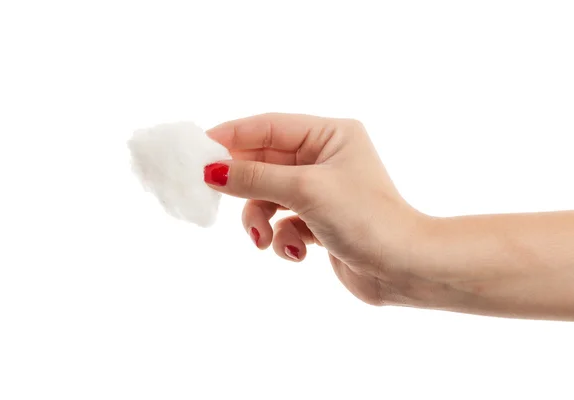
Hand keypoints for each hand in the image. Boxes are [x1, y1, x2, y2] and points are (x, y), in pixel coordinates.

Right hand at [204, 113, 428, 305]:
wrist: (404, 269)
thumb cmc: (364, 218)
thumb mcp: (304, 190)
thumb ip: (254, 178)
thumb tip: (211, 171)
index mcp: (330, 135)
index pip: (269, 126)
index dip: (232, 136)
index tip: (198, 148)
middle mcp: (324, 159)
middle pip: (264, 163)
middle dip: (245, 187)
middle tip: (212, 194)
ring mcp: (320, 191)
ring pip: (268, 197)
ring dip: (260, 219)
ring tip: (262, 238)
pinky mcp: (318, 222)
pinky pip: (283, 223)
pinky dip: (283, 238)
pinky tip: (298, 252)